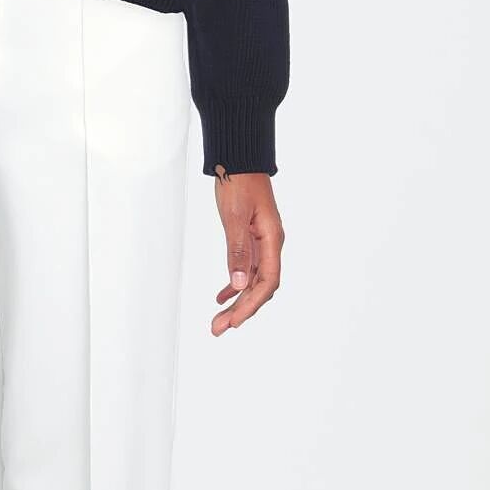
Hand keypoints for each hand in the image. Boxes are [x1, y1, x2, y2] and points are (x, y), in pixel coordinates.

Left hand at [210, 166, 283, 336]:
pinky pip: (246, 269)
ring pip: (252, 281)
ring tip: (218, 320)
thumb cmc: (239, 182)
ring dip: (236, 302)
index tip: (233, 322)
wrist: (239, 160)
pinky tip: (221, 297)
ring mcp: (262, 243)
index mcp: (271, 240)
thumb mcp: (235, 216)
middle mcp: (270, 244)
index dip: (250, 305)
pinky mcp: (251, 239)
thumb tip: (238, 284)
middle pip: (260, 287)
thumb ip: (237, 250)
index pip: (266, 282)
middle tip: (217, 329)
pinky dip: (234, 285)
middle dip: (241, 310)